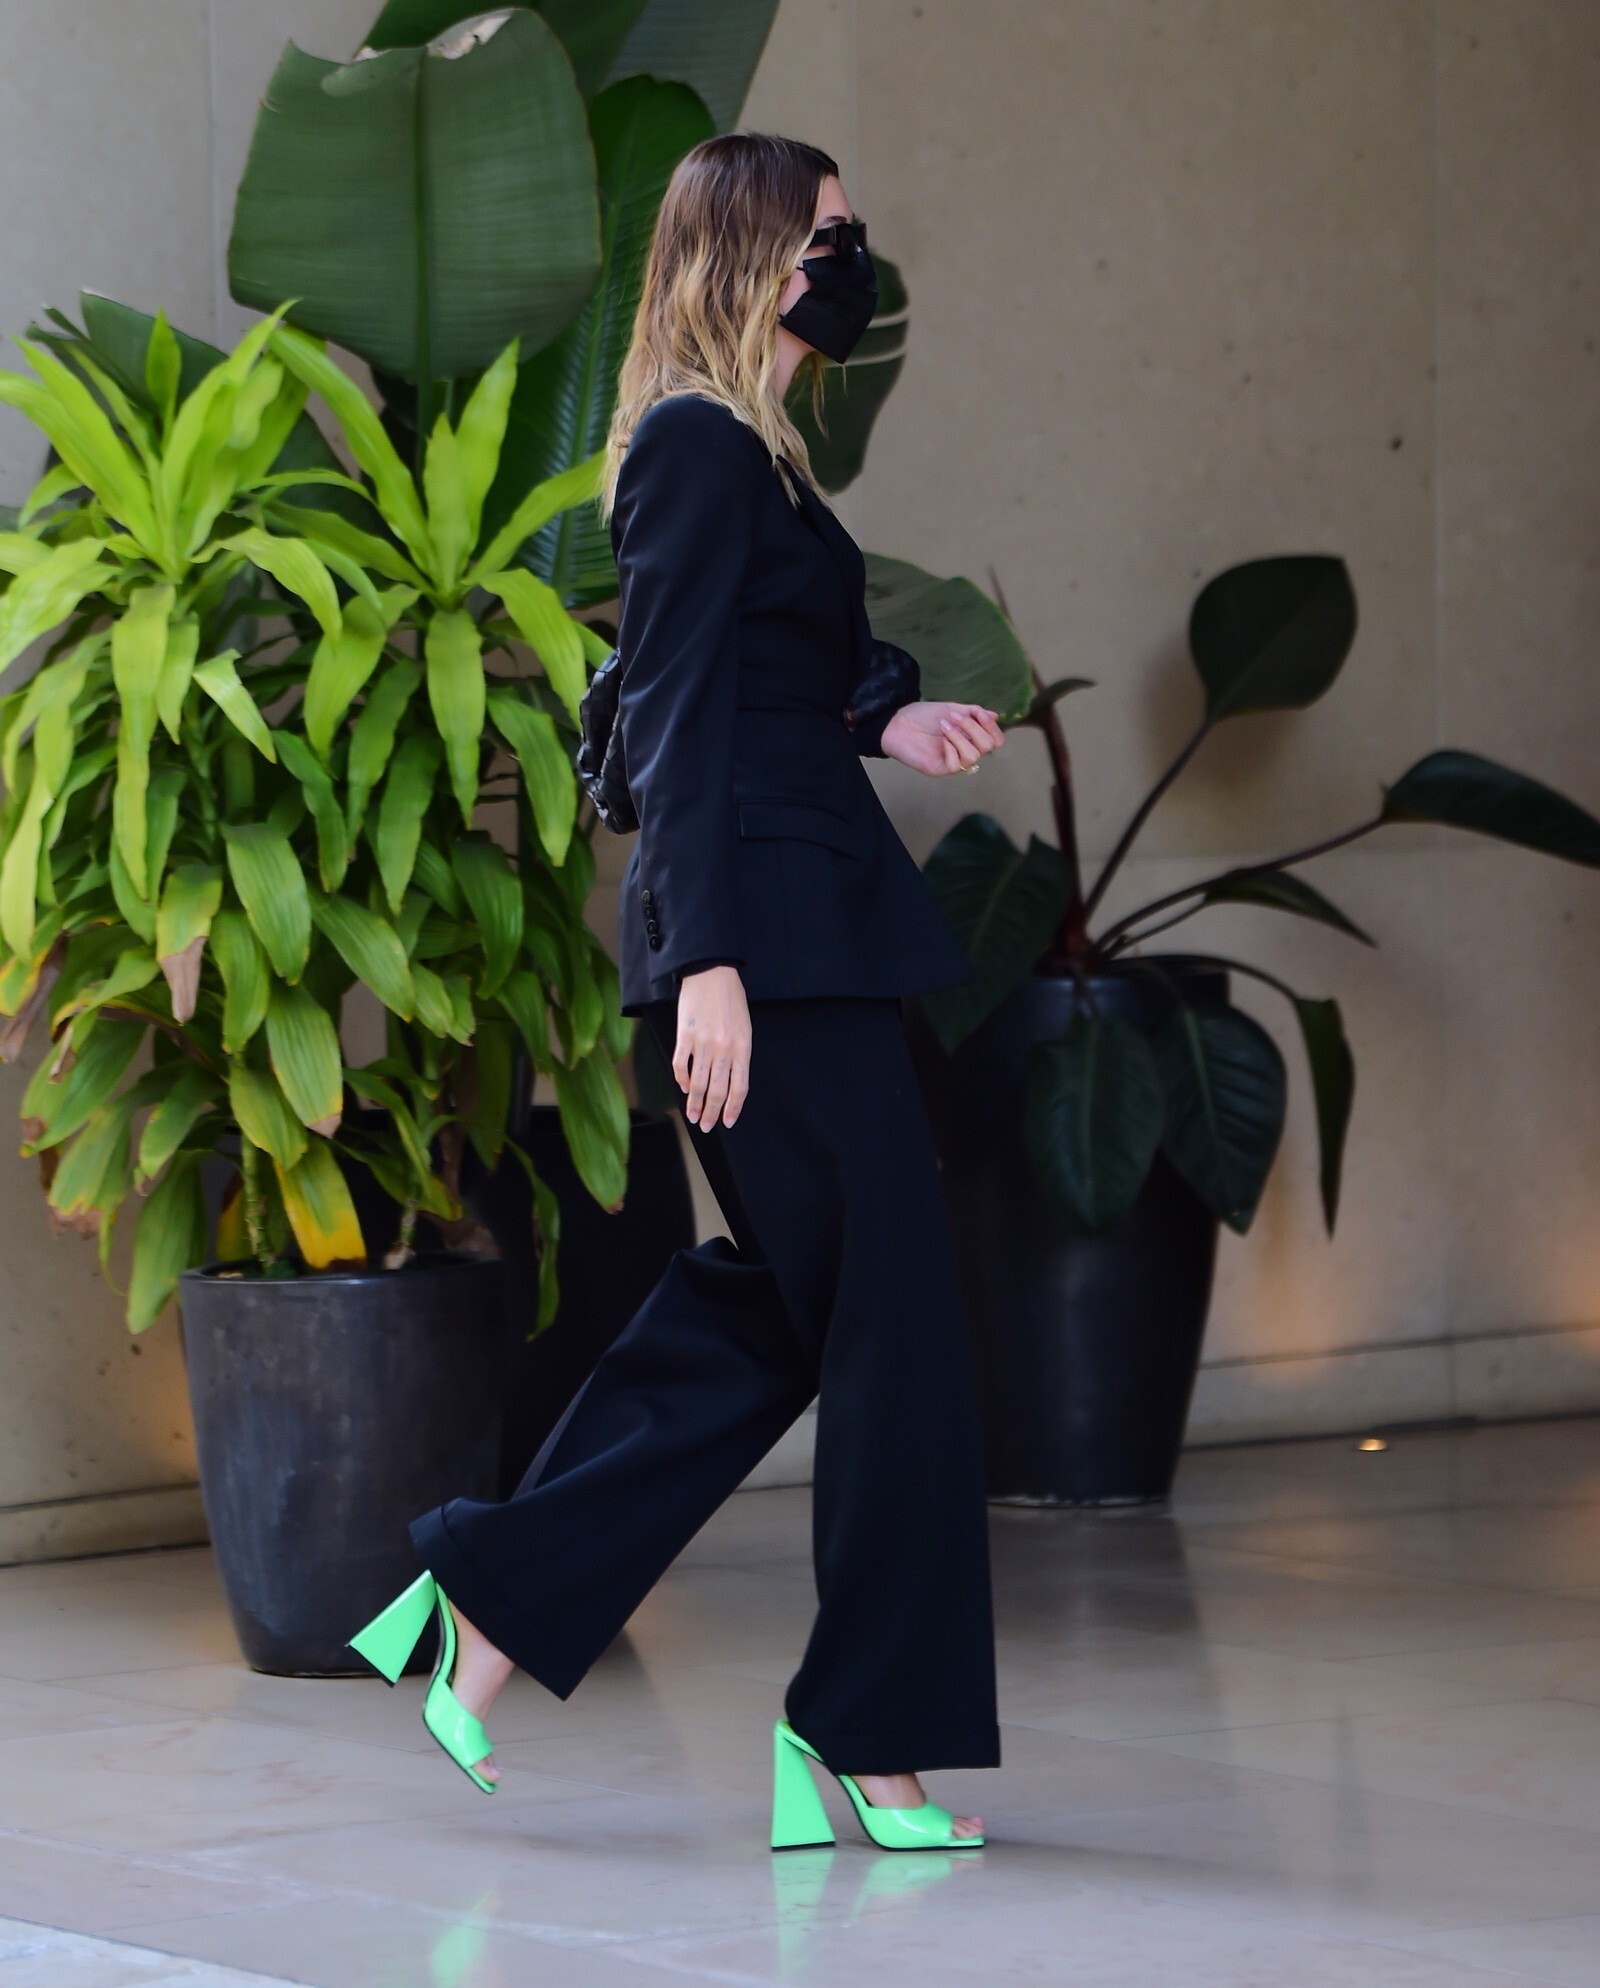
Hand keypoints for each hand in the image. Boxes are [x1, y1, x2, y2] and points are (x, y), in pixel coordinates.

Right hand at [674, 964, 750, 1129]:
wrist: (712, 973)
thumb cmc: (731, 999)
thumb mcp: (744, 1027)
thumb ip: (738, 1053)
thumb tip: (729, 1079)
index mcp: (742, 1048)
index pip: (739, 1087)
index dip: (733, 1108)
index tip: (728, 1122)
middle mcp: (724, 1049)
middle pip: (718, 1091)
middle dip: (712, 1113)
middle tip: (706, 1126)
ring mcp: (703, 1044)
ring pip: (699, 1083)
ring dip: (695, 1103)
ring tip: (692, 1116)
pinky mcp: (685, 1036)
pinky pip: (682, 1066)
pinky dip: (682, 1080)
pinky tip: (684, 1087)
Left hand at [880, 700, 1005, 775]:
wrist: (897, 723)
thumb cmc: (922, 716)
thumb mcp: (951, 709)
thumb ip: (973, 713)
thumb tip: (995, 715)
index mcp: (970, 737)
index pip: (995, 740)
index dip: (992, 727)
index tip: (979, 713)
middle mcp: (964, 750)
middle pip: (989, 747)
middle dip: (974, 728)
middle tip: (954, 717)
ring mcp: (953, 761)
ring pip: (973, 756)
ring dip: (960, 737)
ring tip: (944, 726)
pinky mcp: (940, 769)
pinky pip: (955, 765)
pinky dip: (950, 749)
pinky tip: (940, 741)